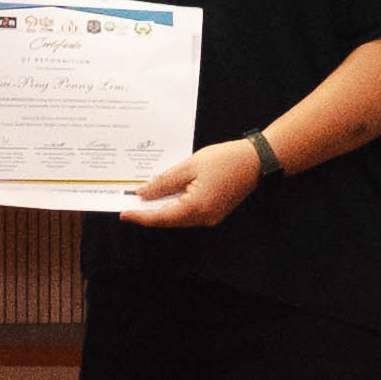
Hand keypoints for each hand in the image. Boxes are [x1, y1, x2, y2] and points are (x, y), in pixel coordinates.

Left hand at [118, 140, 262, 229]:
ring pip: (179, 217)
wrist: (257, 161)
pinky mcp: (215, 212)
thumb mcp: (189, 166)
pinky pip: (189, 213)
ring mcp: (211, 218)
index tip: (123, 213)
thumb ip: (164, 182)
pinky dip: (176, 205)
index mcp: (195, 208)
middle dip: (148, 212)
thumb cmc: (225, 159)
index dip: (140, 216)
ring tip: (145, 196)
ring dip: (162, 208)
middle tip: (129, 202)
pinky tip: (167, 193)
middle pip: (169, 220)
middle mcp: (203, 218)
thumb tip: (143, 194)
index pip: (160, 217)